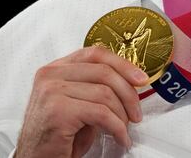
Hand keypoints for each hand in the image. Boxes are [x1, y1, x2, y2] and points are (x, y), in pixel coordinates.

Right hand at [15, 46, 149, 157]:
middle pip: (104, 72)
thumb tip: (129, 82)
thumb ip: (95, 87)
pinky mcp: (58, 111)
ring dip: (122, 115)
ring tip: (125, 128)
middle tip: (137, 112)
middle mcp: (50, 75)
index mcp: (55, 68)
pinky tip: (120, 137)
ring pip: (105, 94)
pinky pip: (101, 114)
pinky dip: (117, 127)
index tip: (140, 78)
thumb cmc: (56, 136)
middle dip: (128, 93)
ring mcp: (52, 91)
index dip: (123, 64)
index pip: (95, 54)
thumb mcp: (77, 103)